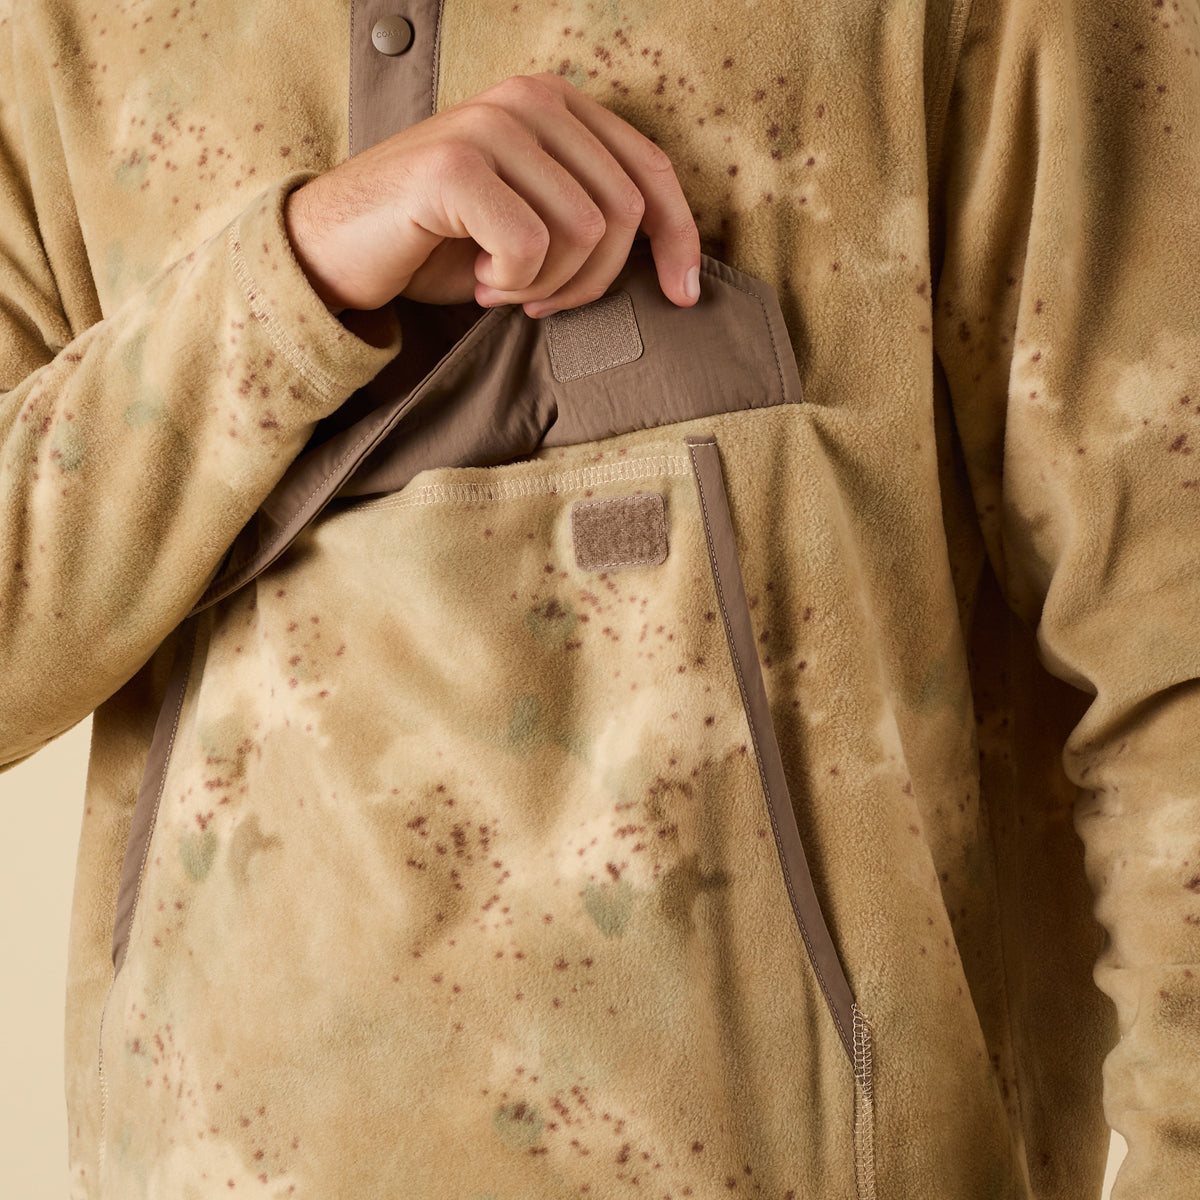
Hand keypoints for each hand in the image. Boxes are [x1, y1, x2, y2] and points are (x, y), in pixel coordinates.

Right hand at [283, 72, 700, 320]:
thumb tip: (672, 261)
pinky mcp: (456, 163)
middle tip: (539, 299)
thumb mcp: (530, 224)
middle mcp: (528, 101)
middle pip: (625, 210)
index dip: (680, 237)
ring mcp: (491, 125)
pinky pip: (531, 245)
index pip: (651, 169)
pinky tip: (479, 281)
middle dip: (593, 279)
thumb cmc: (438, 243)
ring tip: (503, 287)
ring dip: (549, 285)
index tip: (685, 296)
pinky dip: (512, 283)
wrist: (337, 249)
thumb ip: (591, 216)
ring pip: (585, 231)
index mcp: (555, 106)